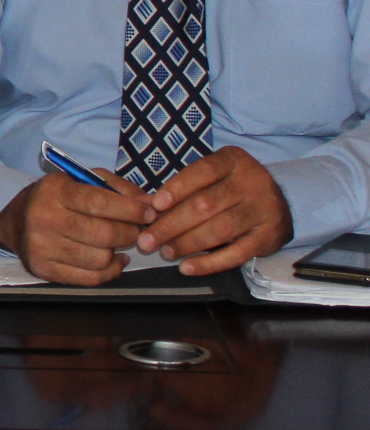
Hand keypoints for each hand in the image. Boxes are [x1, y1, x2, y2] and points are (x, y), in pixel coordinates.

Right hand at [0, 167, 151, 284]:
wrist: (16, 221)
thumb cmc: (57, 199)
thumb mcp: (81, 181)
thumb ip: (117, 188)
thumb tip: (151, 204)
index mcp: (53, 191)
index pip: (99, 203)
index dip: (131, 210)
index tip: (148, 213)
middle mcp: (43, 218)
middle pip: (103, 234)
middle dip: (130, 233)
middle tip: (137, 230)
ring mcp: (42, 246)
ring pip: (100, 258)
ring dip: (117, 252)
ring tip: (117, 242)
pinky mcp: (43, 269)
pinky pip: (90, 278)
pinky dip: (109, 271)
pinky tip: (111, 259)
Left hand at [139, 146, 290, 275]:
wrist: (282, 205)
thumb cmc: (231, 188)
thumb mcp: (214, 177)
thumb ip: (186, 188)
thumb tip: (147, 209)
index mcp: (233, 161)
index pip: (203, 171)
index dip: (177, 188)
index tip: (155, 206)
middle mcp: (251, 183)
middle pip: (206, 204)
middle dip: (172, 224)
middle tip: (146, 240)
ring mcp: (262, 211)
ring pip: (219, 229)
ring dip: (187, 244)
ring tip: (165, 252)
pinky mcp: (268, 238)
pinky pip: (236, 254)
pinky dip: (209, 263)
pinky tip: (187, 268)